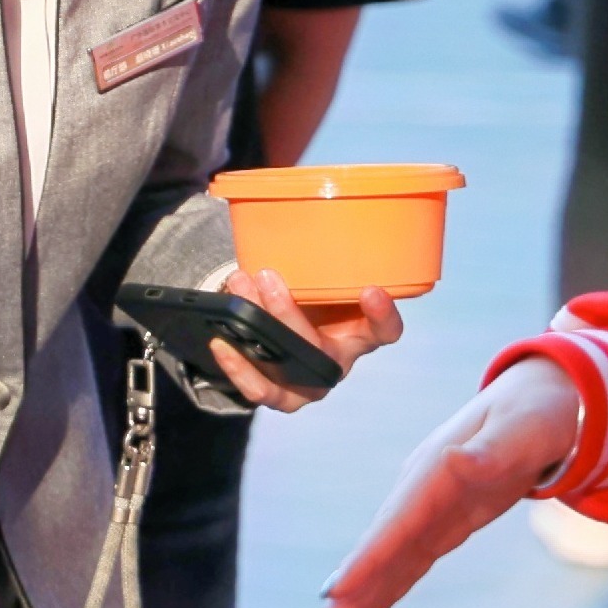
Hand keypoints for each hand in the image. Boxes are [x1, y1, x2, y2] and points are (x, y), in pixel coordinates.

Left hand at [207, 267, 402, 410]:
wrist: (272, 332)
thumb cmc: (306, 300)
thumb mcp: (318, 281)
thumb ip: (318, 263)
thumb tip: (296, 211)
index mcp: (359, 334)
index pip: (385, 331)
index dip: (383, 314)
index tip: (371, 290)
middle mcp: (337, 362)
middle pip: (323, 351)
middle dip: (290, 314)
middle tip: (267, 276)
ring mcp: (309, 384)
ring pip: (290, 368)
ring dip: (263, 330)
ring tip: (240, 292)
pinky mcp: (280, 396)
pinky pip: (262, 390)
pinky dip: (239, 367)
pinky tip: (221, 342)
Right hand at [306, 358, 581, 607]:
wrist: (545, 397)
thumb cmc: (536, 412)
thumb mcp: (523, 426)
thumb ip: (492, 448)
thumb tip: (458, 460)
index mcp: (438, 467)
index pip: (399, 520)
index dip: (370, 558)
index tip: (338, 592)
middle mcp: (425, 490)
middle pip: (383, 546)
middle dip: (350, 590)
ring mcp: (431, 506)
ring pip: (391, 559)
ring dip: (359, 597)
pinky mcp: (445, 521)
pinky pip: (410, 560)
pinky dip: (386, 586)